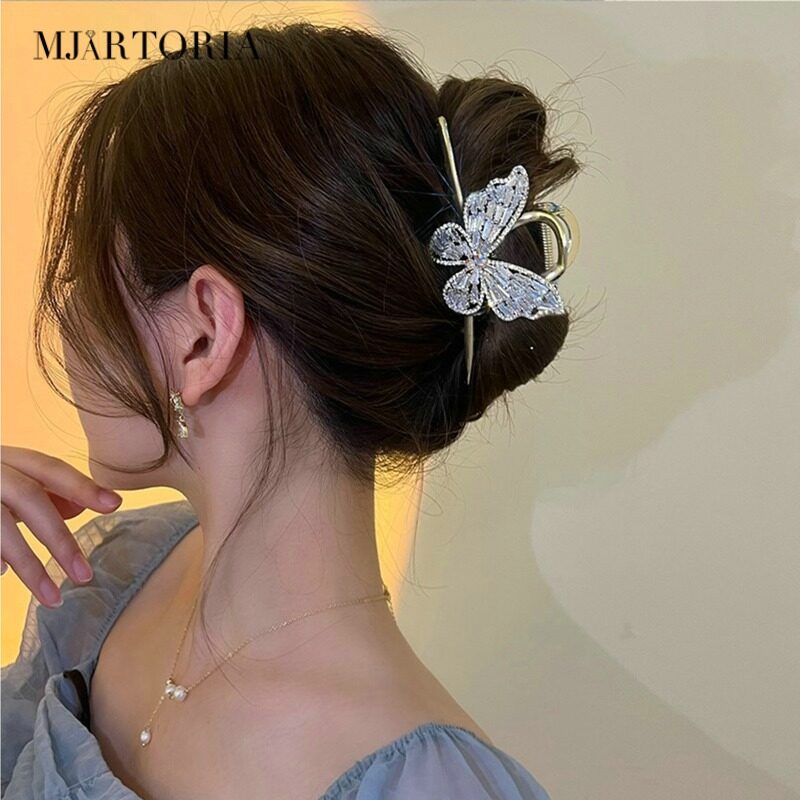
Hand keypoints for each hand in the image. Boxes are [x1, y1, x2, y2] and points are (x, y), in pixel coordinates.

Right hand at [1, 446, 122, 607]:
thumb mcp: (7, 479)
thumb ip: (39, 492)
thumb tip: (79, 509)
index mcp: (4, 457)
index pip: (49, 467)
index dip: (81, 485)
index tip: (114, 504)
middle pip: (27, 498)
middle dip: (58, 538)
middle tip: (85, 574)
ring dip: (28, 565)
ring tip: (53, 597)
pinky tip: (2, 576)